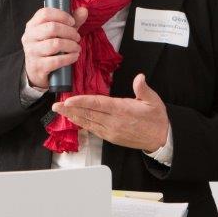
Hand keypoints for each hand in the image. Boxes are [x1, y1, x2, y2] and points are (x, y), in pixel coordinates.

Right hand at [22, 6, 87, 89]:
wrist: (36, 71)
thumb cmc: (48, 48)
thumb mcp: (58, 33)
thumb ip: (70, 22)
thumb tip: (84, 10)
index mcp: (32, 25)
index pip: (44, 13)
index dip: (61, 15)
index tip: (72, 22)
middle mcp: (29, 37)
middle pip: (52, 28)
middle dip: (70, 32)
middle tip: (77, 37)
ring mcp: (32, 52)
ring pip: (55, 44)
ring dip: (71, 45)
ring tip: (77, 47)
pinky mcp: (38, 66)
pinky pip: (57, 60)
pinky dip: (69, 58)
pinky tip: (74, 56)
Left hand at [53, 74, 168, 152]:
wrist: (161, 138)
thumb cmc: (156, 118)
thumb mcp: (153, 101)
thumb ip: (143, 89)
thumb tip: (139, 77)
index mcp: (122, 110)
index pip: (97, 104)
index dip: (81, 102)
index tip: (69, 100)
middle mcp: (113, 122)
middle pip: (88, 114)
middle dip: (71, 109)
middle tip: (56, 105)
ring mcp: (111, 131)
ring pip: (88, 123)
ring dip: (73, 117)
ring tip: (61, 112)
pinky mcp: (110, 137)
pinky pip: (93, 130)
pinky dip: (82, 124)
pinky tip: (74, 120)